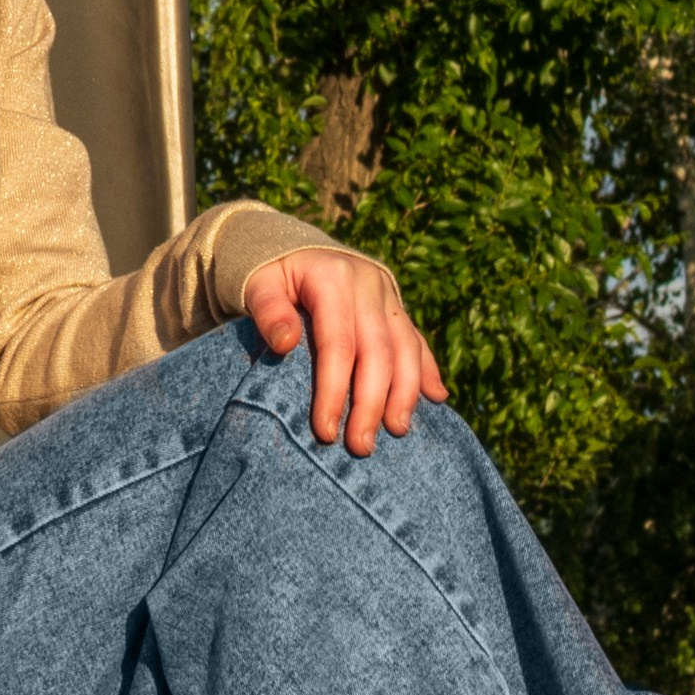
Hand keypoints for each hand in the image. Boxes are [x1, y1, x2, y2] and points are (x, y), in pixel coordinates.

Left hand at [242, 247, 447, 453]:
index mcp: (332, 277)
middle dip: (372, 402)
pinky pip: (417, 340)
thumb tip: (285, 344)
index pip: (338, 343)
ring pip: (406, 348)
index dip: (333, 390)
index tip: (325, 430)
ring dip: (405, 393)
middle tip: (361, 446)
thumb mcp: (257, 285)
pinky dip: (427, 370)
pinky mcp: (397, 306)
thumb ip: (268, 311)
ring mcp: (388, 294)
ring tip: (397, 430)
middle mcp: (368, 283)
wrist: (294, 248)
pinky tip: (437, 398)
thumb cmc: (270, 276)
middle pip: (378, 351)